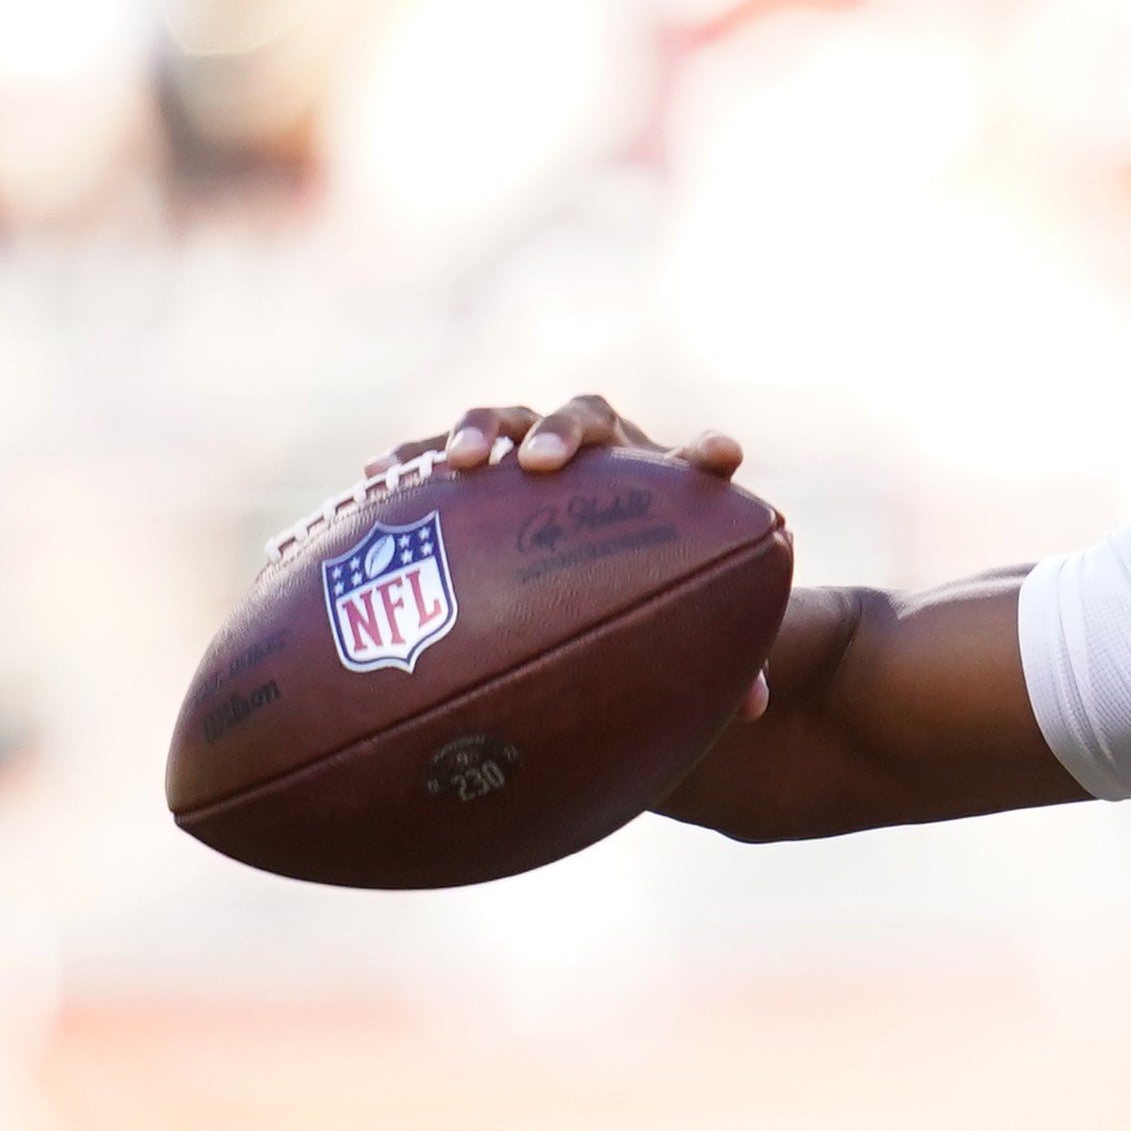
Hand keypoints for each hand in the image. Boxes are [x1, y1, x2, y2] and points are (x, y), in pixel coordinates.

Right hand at [399, 397, 779, 729]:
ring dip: (482, 432)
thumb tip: (756, 710)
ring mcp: (524, 456)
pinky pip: (430, 459)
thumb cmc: (635, 607)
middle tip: (546, 464)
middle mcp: (594, 457)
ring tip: (460, 464)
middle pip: (584, 420)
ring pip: (505, 421)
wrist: (564, 584)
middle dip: (564, 433)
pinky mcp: (466, 475)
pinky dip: (407, 463)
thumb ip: (720, 661)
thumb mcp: (674, 634)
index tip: (722, 458)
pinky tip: (374, 482)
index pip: (687, 461)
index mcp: (655, 487)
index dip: (702, 457)